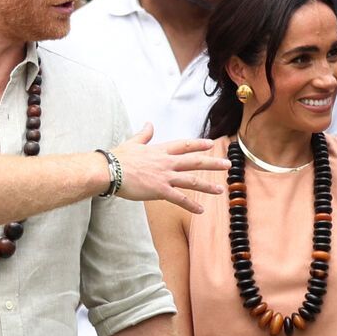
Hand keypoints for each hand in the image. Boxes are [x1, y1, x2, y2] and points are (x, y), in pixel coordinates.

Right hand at [111, 123, 227, 213]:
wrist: (108, 170)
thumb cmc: (118, 158)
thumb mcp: (133, 142)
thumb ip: (144, 134)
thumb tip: (149, 124)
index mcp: (160, 150)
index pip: (184, 145)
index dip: (198, 144)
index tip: (211, 144)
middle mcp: (166, 162)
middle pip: (195, 161)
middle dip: (213, 163)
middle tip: (228, 165)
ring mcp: (164, 176)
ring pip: (192, 180)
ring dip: (208, 186)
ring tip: (221, 190)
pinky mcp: (159, 190)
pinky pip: (179, 199)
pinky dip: (191, 205)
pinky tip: (201, 211)